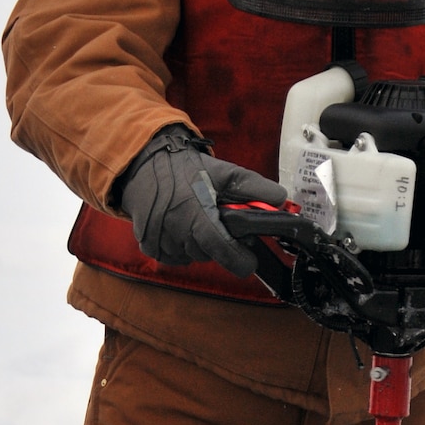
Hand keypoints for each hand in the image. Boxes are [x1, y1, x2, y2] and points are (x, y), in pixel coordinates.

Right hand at [112, 126, 286, 277]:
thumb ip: (255, 187)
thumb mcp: (224, 172)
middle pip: (209, 255)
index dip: (240, 260)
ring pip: (191, 257)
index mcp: (197, 213)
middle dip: (219, 245)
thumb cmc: (185, 168)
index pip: (222, 250)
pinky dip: (180, 247)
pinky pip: (173, 258)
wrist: (144, 164)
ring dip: (198, 245)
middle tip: (218, 224)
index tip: (249, 260)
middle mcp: (175, 230)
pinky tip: (180, 227)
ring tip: (196, 220)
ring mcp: (160, 240)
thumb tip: (281, 200)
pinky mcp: (148, 245)